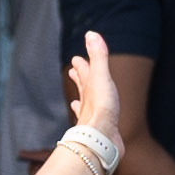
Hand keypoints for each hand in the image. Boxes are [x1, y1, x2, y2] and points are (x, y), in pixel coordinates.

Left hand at [63, 28, 125, 151]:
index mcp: (89, 88)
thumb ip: (98, 56)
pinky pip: (93, 122)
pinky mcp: (99, 131)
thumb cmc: (101, 109)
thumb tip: (91, 34)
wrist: (100, 139)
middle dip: (79, 79)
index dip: (81, 65)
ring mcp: (92, 117)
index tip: (76, 59)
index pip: (84, 73)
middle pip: (83, 88)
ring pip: (85, 105)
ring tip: (77, 99)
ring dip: (82, 99)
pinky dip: (89, 119)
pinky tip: (87, 121)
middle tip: (73, 72)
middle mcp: (88, 102)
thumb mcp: (101, 77)